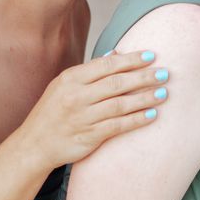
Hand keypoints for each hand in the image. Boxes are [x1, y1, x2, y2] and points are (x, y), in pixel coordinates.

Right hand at [9, 51, 167, 170]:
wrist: (33, 145)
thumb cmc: (53, 111)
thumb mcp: (64, 85)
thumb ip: (90, 71)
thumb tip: (116, 53)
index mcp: (71, 79)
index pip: (107, 65)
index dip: (131, 60)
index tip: (152, 56)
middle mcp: (76, 96)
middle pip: (117, 83)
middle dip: (144, 77)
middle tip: (165, 73)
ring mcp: (82, 117)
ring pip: (120, 105)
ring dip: (145, 98)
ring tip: (164, 93)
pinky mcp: (88, 136)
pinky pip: (117, 126)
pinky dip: (136, 120)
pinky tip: (152, 115)